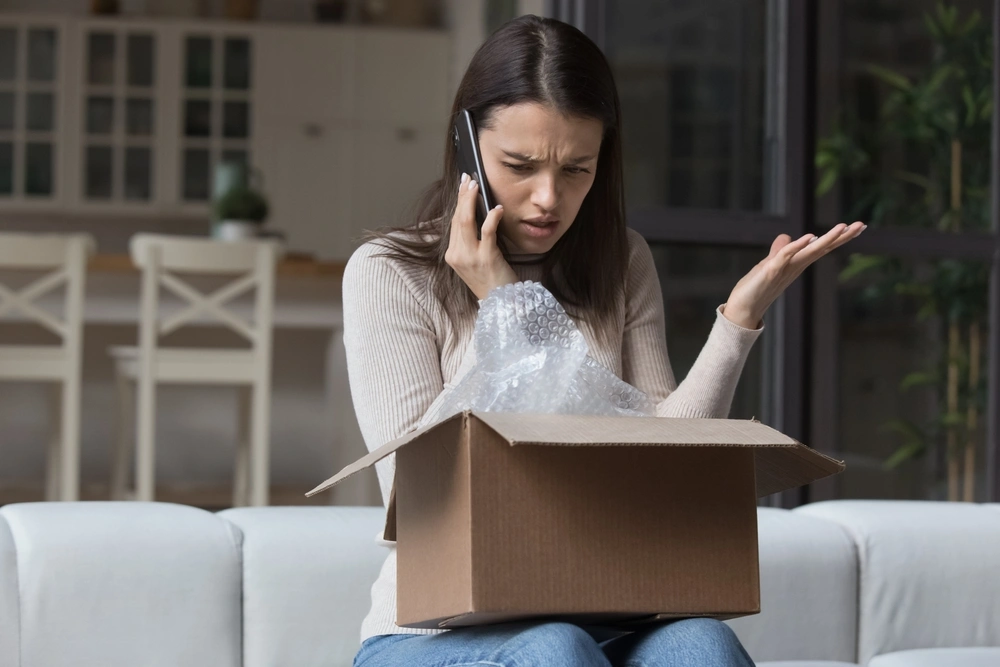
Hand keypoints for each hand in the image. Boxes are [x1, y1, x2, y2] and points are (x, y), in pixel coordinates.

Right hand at [445, 173, 517, 299]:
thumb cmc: (492, 281)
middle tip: (468, 179)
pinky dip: (492, 218)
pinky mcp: (486, 258)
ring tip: (476, 186)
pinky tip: (497, 208)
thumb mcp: (475, 261)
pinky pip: (487, 232)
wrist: (501, 304)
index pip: (453, 223)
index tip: (463, 186)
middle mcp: (458, 255)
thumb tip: (477, 215)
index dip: (458, 203)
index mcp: (452, 255)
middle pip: (458, 219)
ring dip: (471, 201)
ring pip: (466, 222)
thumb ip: (471, 242)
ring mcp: (470, 257)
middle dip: (463, 197)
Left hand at [723, 222, 866, 327]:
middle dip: (841, 237)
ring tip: (843, 227)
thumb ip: (779, 250)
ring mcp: (785, 269)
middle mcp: (795, 266)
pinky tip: (809, 237)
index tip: (857, 226)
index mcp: (797, 263)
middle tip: (861, 225)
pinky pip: (785, 256)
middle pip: (822, 248)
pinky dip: (797, 246)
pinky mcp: (770, 271)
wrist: (742, 309)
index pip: (821, 247)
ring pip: (809, 251)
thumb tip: (787, 236)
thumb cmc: (756, 288)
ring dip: (826, 239)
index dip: (838, 237)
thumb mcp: (769, 264)